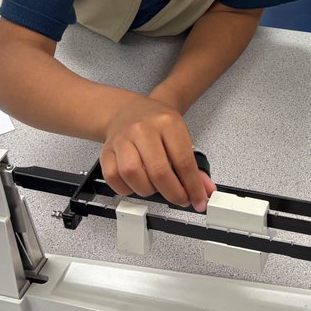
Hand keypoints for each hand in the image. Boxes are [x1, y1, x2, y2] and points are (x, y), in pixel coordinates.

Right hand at [99, 94, 216, 211]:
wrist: (127, 110)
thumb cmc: (156, 124)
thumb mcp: (180, 135)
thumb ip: (194, 165)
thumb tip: (204, 190)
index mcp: (167, 122)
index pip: (183, 161)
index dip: (193, 186)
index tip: (199, 200)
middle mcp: (143, 129)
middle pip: (158, 171)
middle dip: (173, 193)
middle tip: (180, 199)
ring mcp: (122, 139)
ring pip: (133, 174)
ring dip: (148, 190)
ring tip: (156, 187)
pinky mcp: (106, 150)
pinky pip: (113, 177)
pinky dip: (126, 189)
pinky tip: (136, 184)